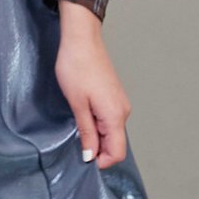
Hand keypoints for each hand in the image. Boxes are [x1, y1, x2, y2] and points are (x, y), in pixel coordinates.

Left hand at [54, 0, 131, 168]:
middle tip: (75, 138)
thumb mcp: (77, 103)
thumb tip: (91, 156)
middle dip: (97, 147)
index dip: (101, 160)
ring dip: (96, 134)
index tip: (82, 155)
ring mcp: (119, 101)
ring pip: (111, 130)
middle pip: (115, 142)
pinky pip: (109, 117)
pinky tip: (83, 112)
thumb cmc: (76, 67)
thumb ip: (86, 132)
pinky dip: (98, 122)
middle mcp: (123, 110)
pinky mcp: (113, 94)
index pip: (117, 152)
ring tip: (77, 121)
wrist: (81, 38)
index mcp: (115, 115)